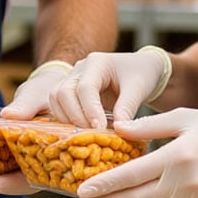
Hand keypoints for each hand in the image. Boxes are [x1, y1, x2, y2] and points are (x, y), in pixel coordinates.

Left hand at [0, 60, 78, 197]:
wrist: (40, 92)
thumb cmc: (44, 93)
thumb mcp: (37, 97)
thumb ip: (26, 107)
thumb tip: (9, 116)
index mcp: (45, 155)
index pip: (31, 178)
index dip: (12, 184)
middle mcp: (29, 164)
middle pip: (6, 183)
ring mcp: (11, 160)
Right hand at [49, 46, 171, 128]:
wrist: (141, 70)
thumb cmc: (142, 75)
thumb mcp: (139, 89)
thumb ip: (127, 108)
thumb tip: (118, 130)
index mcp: (97, 63)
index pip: (85, 88)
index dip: (90, 111)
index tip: (100, 129)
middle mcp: (79, 69)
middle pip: (63, 93)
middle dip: (75, 117)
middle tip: (92, 134)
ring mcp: (72, 80)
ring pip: (55, 100)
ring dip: (67, 120)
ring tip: (87, 134)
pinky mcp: (71, 93)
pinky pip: (59, 107)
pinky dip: (67, 120)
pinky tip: (82, 132)